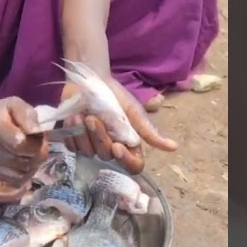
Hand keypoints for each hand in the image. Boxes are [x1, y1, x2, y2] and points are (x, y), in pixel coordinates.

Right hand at [0, 96, 47, 201]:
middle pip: (23, 164)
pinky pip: (0, 195)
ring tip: (27, 159)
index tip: (38, 138)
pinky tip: (23, 182)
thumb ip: (28, 114)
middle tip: (34, 148)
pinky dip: (15, 193)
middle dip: (36, 157)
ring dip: (29, 170)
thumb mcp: (14, 104)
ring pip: (18, 178)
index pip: (21, 145)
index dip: (36, 145)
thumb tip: (37, 131)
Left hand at [59, 76, 176, 173]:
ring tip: (82, 114)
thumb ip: (149, 131)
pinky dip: (72, 132)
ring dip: (83, 134)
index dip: (125, 160)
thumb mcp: (133, 111)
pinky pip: (72, 146)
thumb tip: (174, 147)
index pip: (133, 166)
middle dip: (99, 137)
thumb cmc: (115, 95)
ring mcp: (91, 146)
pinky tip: (73, 118)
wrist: (91, 80)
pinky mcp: (74, 140)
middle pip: (107, 156)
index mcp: (129, 144)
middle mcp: (111, 148)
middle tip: (93, 118)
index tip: (117, 146)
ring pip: (87, 153)